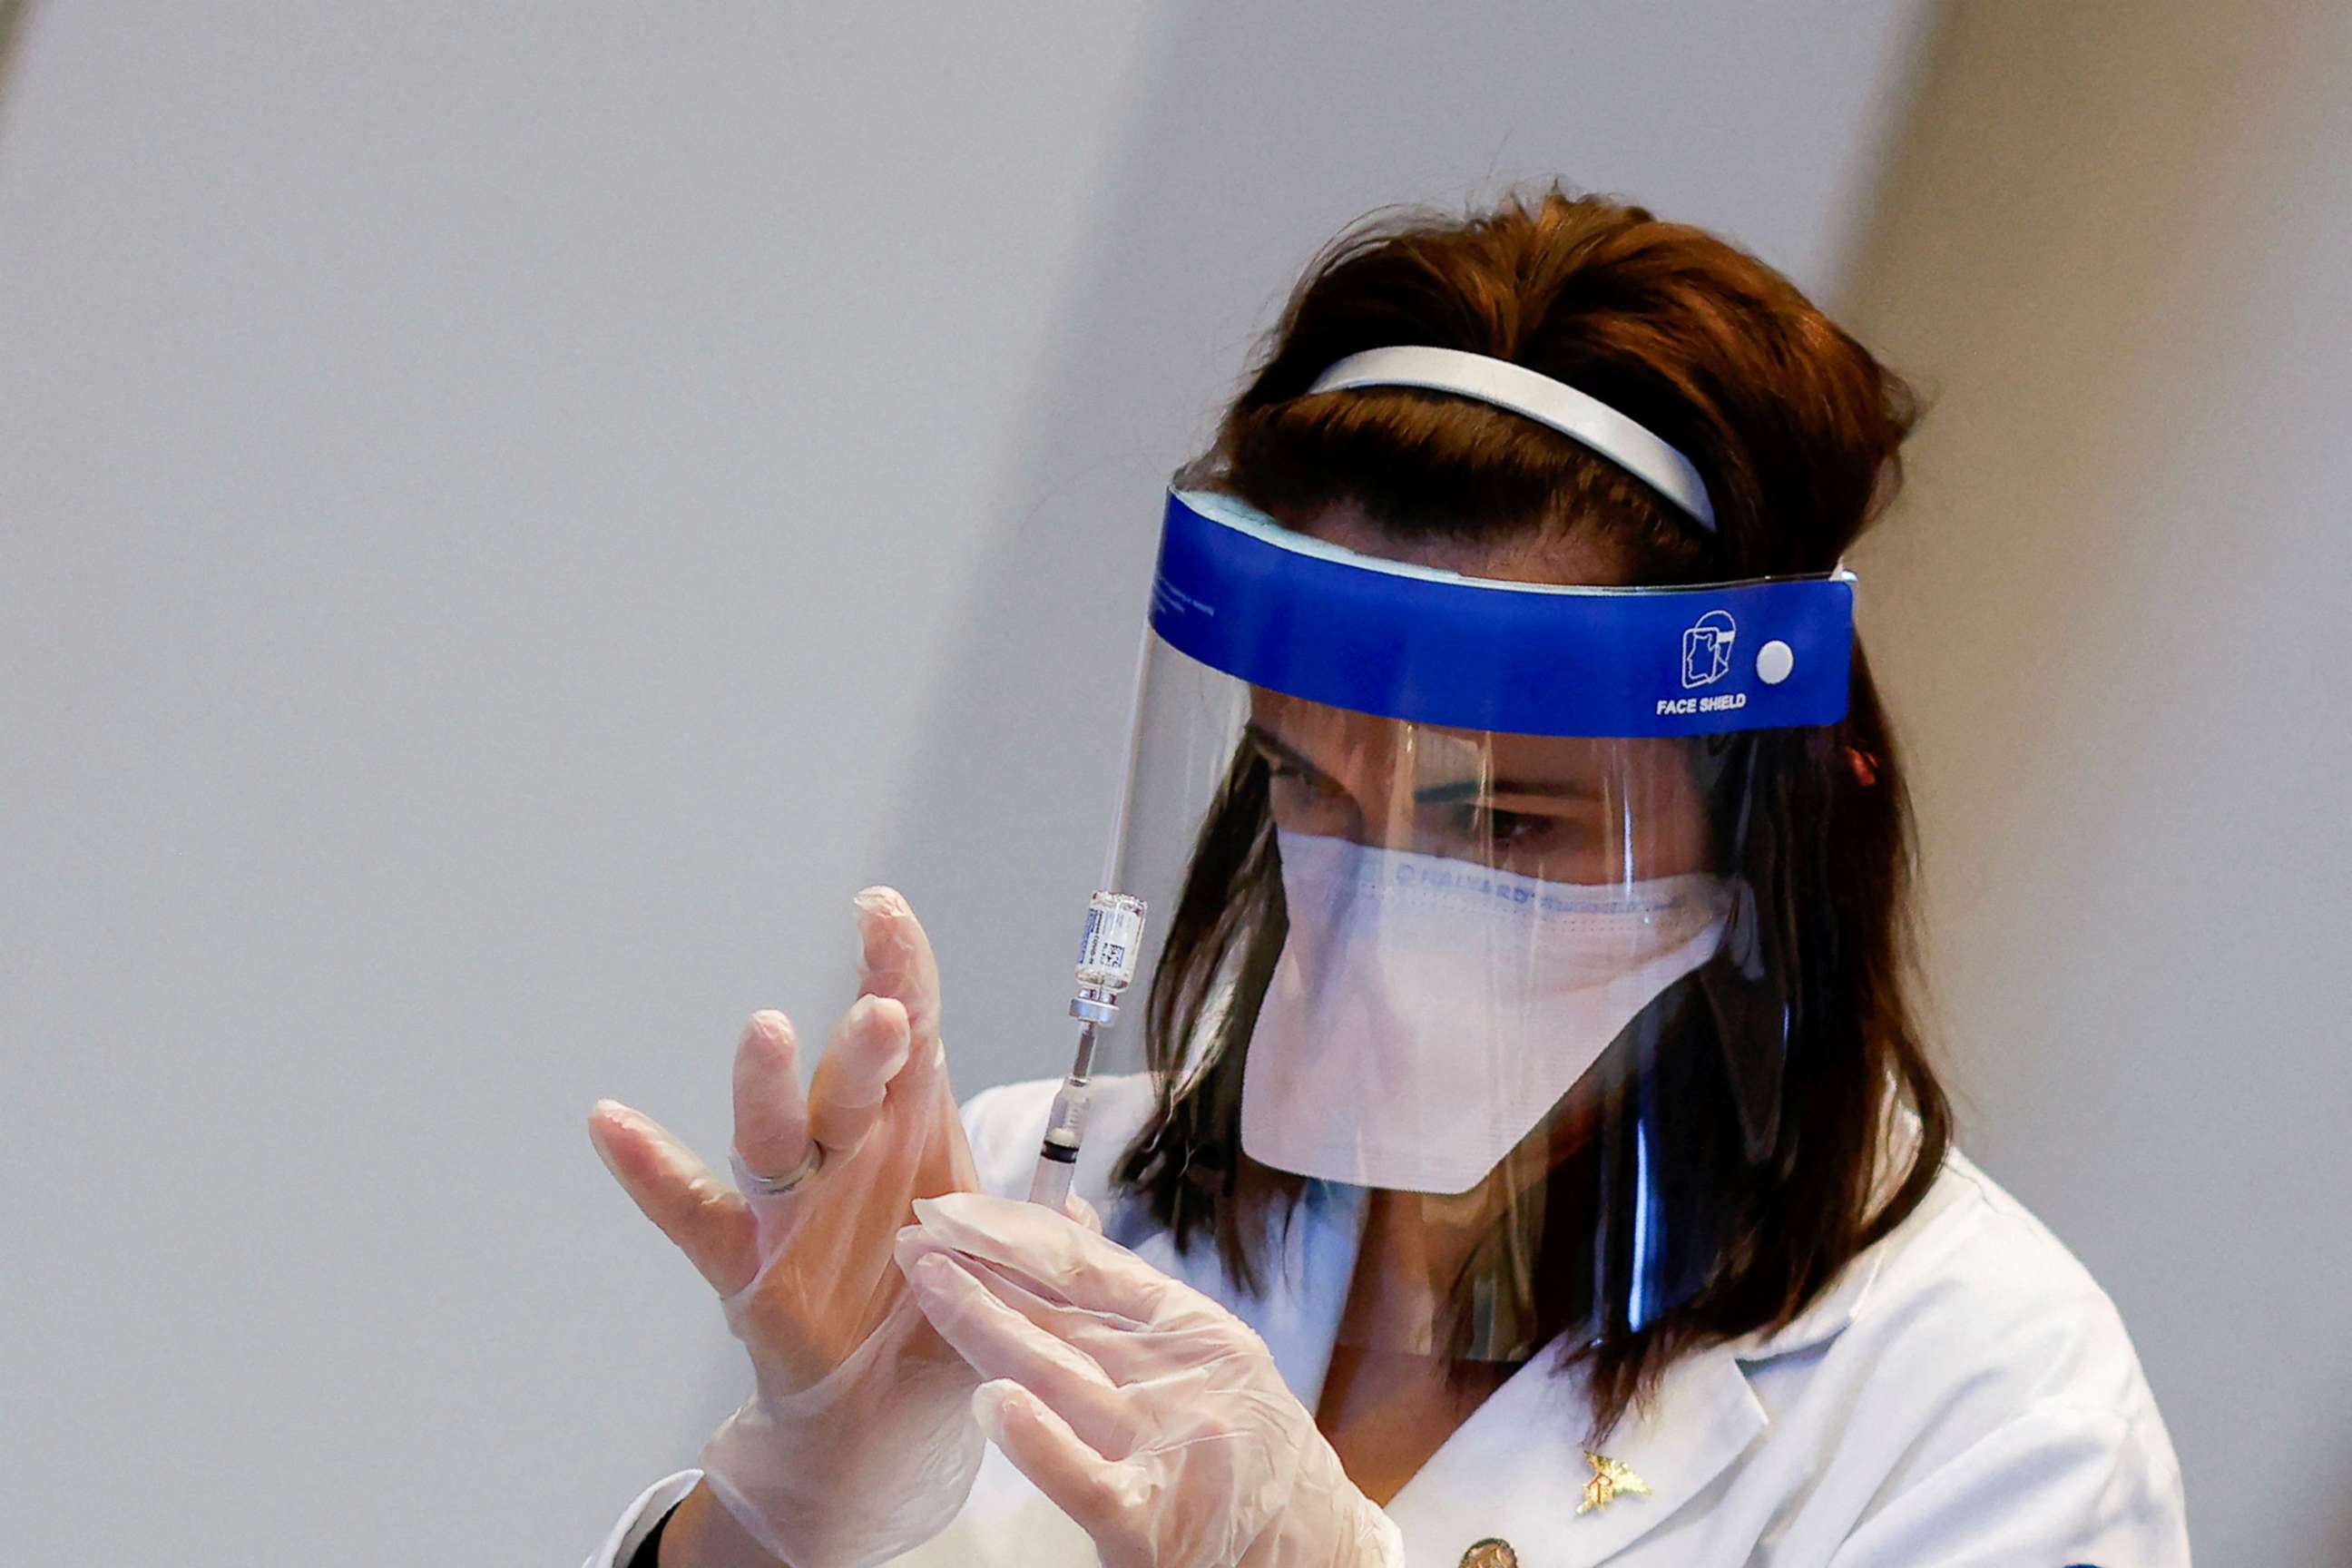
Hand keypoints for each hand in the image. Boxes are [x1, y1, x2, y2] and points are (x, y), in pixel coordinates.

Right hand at [589, 888, 983, 1567]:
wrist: (891, 1429)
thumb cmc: (946, 1321)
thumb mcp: (1015, 1275)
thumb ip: (1036, 1236)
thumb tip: (1085, 1205)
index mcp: (916, 1135)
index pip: (912, 1033)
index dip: (901, 967)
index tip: (881, 908)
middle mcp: (849, 1152)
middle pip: (854, 1080)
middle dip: (869, 1043)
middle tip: (887, 1010)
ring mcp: (793, 1206)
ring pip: (775, 1134)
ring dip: (771, 1086)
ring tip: (768, 1032)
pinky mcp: (748, 1266)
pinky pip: (692, 1213)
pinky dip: (650, 1170)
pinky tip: (612, 1122)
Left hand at [895, 1191, 1404, 1567]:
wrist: (1322, 1554)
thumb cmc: (1254, 1454)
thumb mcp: (1208, 1359)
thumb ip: (1130, 1299)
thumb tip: (1062, 1213)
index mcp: (1197, 1331)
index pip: (1090, 1266)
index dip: (1015, 1232)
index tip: (953, 1210)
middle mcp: (1188, 1377)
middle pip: (1064, 1312)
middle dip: (981, 1270)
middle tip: (916, 1237)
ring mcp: (1172, 1448)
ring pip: (1061, 1374)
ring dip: (985, 1324)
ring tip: (929, 1286)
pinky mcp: (1154, 1528)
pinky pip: (1086, 1479)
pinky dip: (1039, 1441)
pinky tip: (990, 1404)